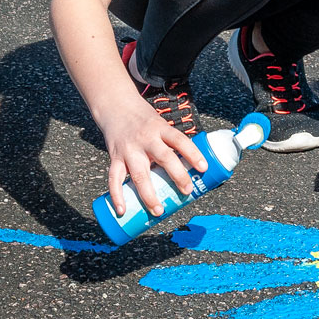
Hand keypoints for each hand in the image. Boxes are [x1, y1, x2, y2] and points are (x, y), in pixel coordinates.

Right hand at [98, 94, 207, 217]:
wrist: (116, 107)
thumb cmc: (144, 121)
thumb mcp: (161, 125)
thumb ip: (171, 144)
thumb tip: (190, 168)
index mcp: (161, 129)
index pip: (180, 140)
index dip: (193, 154)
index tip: (204, 168)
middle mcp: (146, 139)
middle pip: (164, 158)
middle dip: (177, 176)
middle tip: (187, 191)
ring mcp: (129, 149)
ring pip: (139, 174)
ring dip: (149, 195)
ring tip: (158, 211)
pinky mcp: (114, 157)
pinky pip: (114, 178)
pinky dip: (117, 195)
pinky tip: (122, 210)